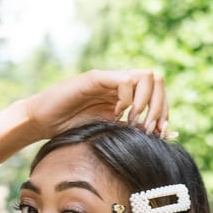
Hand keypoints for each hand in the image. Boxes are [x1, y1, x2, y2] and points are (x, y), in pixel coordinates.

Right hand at [25, 69, 169, 138]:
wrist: (42, 123)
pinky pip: (124, 80)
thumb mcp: (110, 133)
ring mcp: (109, 79)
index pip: (159, 92)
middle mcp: (121, 83)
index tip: (159, 134)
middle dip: (159, 106)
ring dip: (146, 102)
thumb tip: (170, 135)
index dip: (164, 112)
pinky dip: (128, 100)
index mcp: (126, 95)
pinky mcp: (95, 78)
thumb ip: (135, 131)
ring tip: (133, 121)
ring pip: (145, 76)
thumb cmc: (71, 130)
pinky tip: (117, 115)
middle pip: (157, 79)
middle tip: (148, 128)